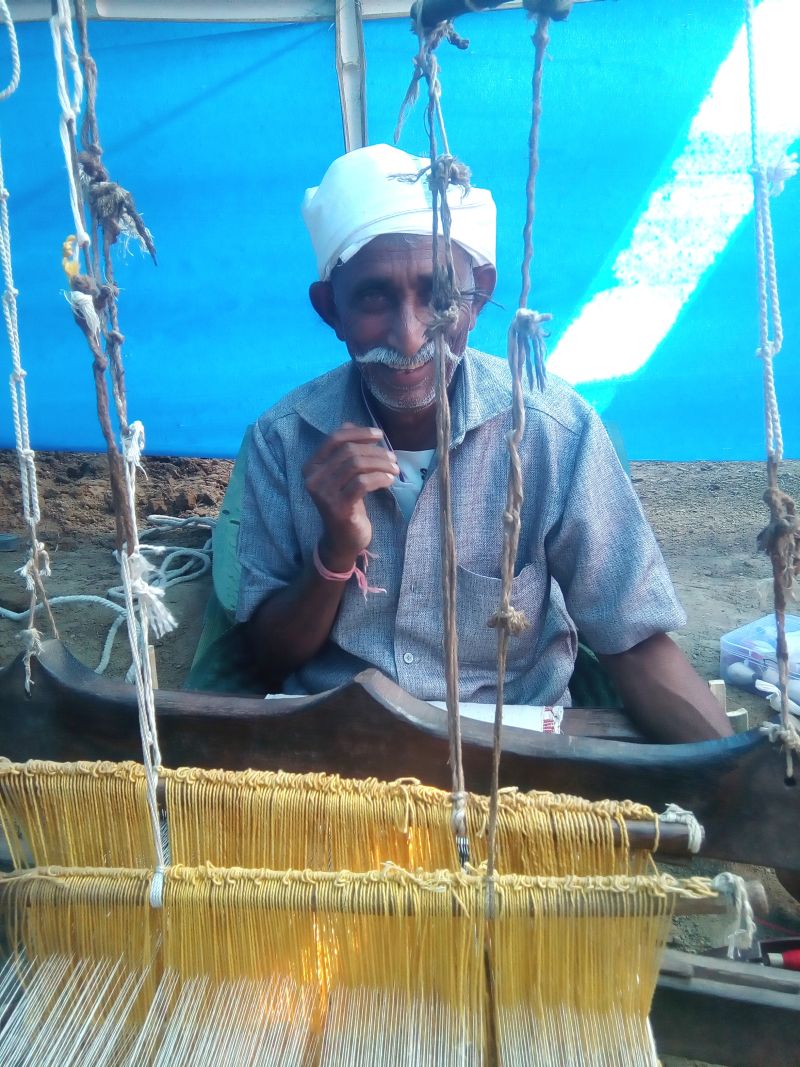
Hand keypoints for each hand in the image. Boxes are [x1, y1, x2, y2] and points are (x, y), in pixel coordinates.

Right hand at [303, 423, 398, 569]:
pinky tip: (390, 480)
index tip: (380, 435)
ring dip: (380, 464)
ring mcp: (324, 494)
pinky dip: (380, 478)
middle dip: (375, 451)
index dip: (359, 433)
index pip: (335, 438)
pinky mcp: (338, 507)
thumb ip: (343, 450)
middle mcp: (313, 478)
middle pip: (349, 451)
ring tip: (394, 469)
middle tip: (393, 458)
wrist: (343, 539)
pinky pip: (362, 483)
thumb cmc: (347, 503)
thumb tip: (351, 423)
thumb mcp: (343, 475)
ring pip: (356, 465)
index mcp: (311, 466)